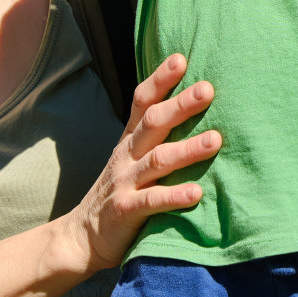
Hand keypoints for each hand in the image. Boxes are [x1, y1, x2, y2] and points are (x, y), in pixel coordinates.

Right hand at [65, 53, 220, 272]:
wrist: (81, 238)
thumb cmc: (120, 192)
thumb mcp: (133, 158)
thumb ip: (158, 136)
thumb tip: (196, 105)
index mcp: (130, 140)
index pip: (143, 102)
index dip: (159, 80)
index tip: (180, 58)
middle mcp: (127, 156)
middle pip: (153, 124)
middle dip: (180, 105)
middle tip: (208, 89)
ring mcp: (124, 182)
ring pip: (157, 160)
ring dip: (187, 150)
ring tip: (216, 140)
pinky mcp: (125, 211)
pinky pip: (151, 202)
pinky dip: (174, 196)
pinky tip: (197, 193)